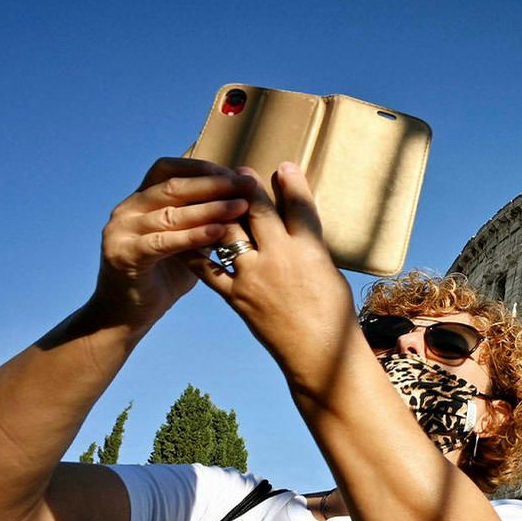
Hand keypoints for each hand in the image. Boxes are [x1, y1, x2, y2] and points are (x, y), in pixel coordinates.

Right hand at [95, 158, 254, 314]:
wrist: (128, 313)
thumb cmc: (164, 275)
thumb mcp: (189, 242)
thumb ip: (205, 221)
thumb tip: (244, 200)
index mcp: (141, 200)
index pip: (169, 169)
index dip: (203, 169)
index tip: (237, 173)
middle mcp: (128, 209)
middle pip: (173, 186)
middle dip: (213, 183)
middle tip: (248, 184)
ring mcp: (121, 230)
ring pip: (170, 212)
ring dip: (209, 208)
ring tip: (241, 206)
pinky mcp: (123, 254)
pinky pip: (162, 242)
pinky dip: (192, 236)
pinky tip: (218, 233)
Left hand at [192, 164, 355, 375]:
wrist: (319, 354)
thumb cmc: (334, 317)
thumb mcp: (330, 274)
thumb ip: (311, 248)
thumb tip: (301, 229)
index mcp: (311, 251)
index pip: (299, 207)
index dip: (292, 183)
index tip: (283, 166)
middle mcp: (281, 258)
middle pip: (257, 211)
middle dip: (245, 186)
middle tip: (239, 171)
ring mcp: (256, 276)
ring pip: (227, 231)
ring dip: (217, 211)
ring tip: (212, 198)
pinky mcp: (236, 296)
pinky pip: (207, 267)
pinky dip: (195, 250)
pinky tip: (187, 237)